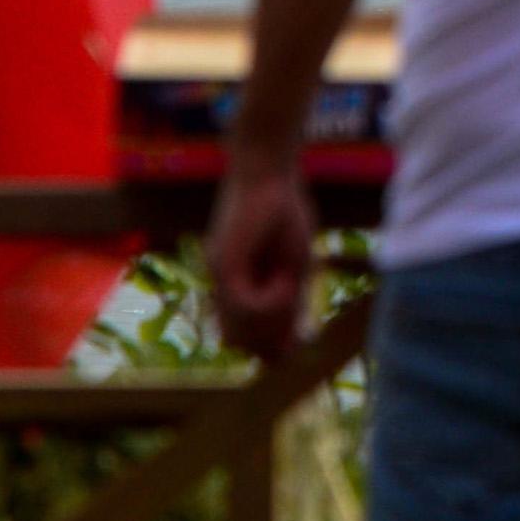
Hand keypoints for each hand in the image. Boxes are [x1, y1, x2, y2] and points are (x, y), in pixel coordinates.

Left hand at [206, 160, 316, 356]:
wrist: (269, 172)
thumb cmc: (285, 212)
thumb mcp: (295, 266)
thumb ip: (292, 303)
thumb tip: (298, 341)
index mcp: (237, 289)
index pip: (244, 339)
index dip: (272, 348)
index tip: (300, 339)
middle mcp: (221, 289)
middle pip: (240, 343)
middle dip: (272, 342)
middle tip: (297, 317)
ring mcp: (219, 279)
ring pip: (238, 332)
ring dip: (272, 323)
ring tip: (292, 291)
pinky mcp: (224, 266)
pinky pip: (245, 305)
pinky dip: (271, 302)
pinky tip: (287, 281)